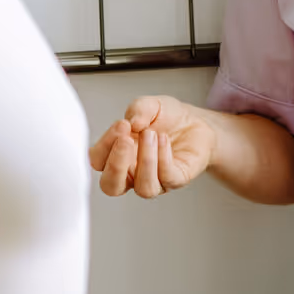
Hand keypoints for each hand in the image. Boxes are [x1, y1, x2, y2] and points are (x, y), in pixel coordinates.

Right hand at [88, 95, 217, 198]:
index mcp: (117, 155)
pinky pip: (167, 178)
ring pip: (143, 188)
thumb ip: (137, 109)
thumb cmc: (166, 117)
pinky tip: (164, 139)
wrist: (195, 121)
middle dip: (116, 165)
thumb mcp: (149, 105)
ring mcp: (154, 180)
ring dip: (146, 160)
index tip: (121, 125)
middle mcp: (131, 173)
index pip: (98, 161)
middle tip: (126, 139)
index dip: (105, 145)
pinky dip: (164, 157)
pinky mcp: (176, 180)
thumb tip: (132, 122)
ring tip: (152, 134)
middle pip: (111, 187)